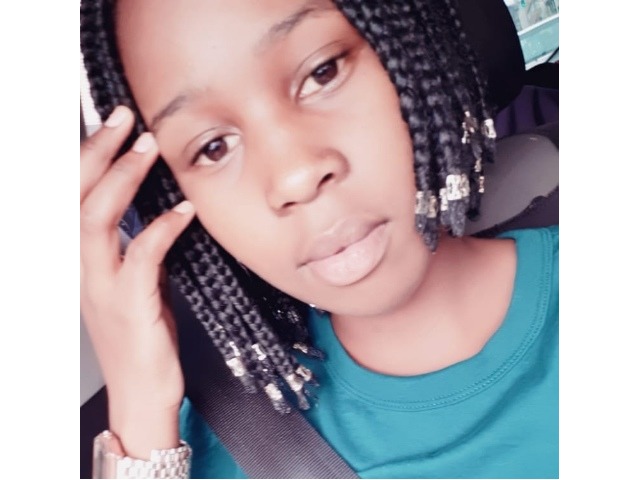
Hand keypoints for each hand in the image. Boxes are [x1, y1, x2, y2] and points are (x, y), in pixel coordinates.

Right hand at [80, 106, 195, 456]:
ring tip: (147, 147)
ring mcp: (101, 285)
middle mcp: (82, 267)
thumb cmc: (141, 338)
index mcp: (83, 260)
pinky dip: (162, 228)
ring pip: (95, 218)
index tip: (110, 124)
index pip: (72, 196)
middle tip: (122, 118)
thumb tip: (157, 213)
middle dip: (97, 151)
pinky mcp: (128, 304)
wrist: (141, 393)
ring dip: (122, 178)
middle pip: (74, 196)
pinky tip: (184, 210)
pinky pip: (141, 255)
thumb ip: (137, 248)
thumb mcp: (135, 283)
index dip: (86, 156)